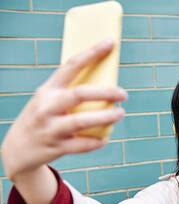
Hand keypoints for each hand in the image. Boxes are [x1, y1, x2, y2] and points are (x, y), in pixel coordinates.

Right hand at [1, 39, 126, 181]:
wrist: (17, 149)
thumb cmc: (43, 118)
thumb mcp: (49, 100)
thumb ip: (71, 92)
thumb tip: (107, 83)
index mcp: (47, 90)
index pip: (71, 65)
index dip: (92, 53)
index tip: (110, 42)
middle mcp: (47, 107)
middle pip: (79, 94)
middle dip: (105, 92)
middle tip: (123, 93)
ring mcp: (51, 128)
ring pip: (81, 121)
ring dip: (105, 117)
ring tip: (120, 113)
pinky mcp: (56, 148)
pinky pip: (83, 145)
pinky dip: (98, 141)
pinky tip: (106, 137)